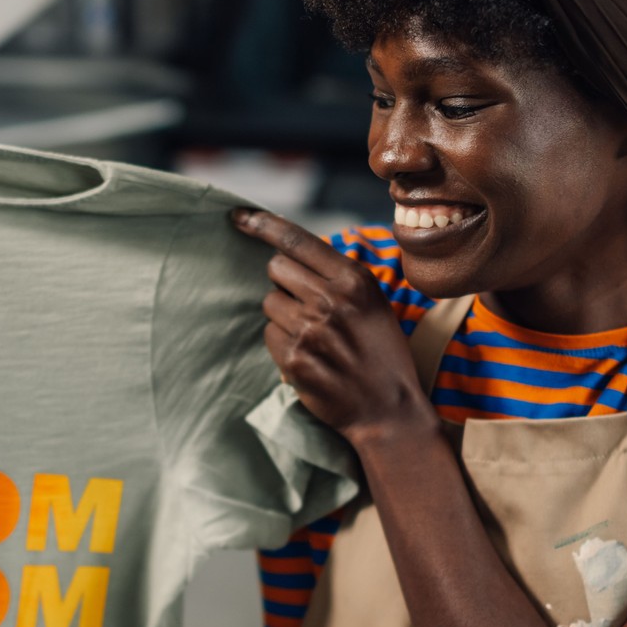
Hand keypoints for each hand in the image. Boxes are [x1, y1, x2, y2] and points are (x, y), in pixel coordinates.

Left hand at [232, 207, 439, 444]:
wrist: (388, 409)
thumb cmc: (381, 352)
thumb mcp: (373, 303)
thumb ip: (338, 275)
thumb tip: (290, 250)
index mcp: (354, 280)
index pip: (296, 240)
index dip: (262, 224)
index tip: (238, 217)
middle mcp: (331, 300)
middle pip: (275, 268)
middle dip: (284, 281)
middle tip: (305, 303)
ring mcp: (310, 331)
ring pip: (270, 302)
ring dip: (283, 314)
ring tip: (312, 334)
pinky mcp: (293, 359)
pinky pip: (269, 334)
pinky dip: (282, 342)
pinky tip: (307, 354)